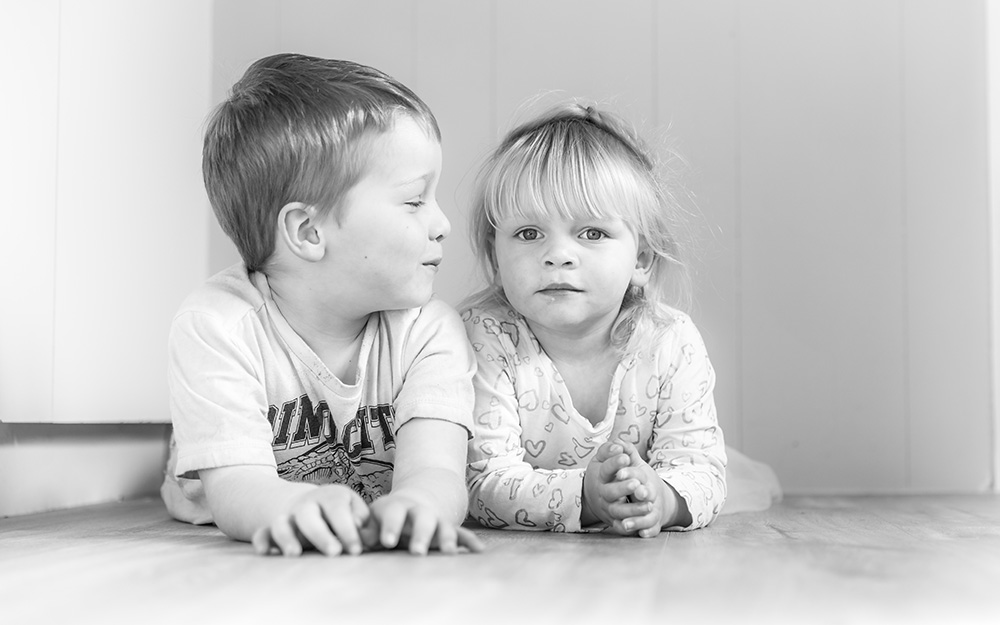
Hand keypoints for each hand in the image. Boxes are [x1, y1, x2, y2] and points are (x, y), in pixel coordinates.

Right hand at [251, 484, 369, 556]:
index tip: (357, 551)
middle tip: (334, 553)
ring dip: (287, 538)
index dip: (348, 531)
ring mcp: (288, 516)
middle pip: (309, 515)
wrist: (312, 504)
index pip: (338, 510)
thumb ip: (363, 520)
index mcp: (331, 497)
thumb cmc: (343, 513)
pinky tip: (265, 553)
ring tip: (295, 555)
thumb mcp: (356, 510)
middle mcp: (307, 504)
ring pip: (282, 523)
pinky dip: (261, 541)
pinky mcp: (272, 528)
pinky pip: (262, 532)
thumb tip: (364, 531)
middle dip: (321, 535)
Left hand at [367, 491, 483, 554]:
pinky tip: (478, 550)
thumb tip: (360, 539)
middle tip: (416, 551)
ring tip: (448, 553)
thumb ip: (366, 528)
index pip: (394, 513)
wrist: (416, 500)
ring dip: (446, 539)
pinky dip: (469, 541)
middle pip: (422, 519)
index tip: (387, 542)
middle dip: (420, 535)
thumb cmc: (387, 516)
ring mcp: (436, 520)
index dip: (390, 526)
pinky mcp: (449, 529)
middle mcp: (419, 511)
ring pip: (443, 526)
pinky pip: (462, 534)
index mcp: (398, 506)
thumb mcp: (374, 517)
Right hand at [582, 442, 650, 529]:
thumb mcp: (602, 459)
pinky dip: (631, 528)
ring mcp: (607, 508)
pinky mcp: (614, 521)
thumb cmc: (602, 474)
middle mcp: (602, 493)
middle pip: (610, 492)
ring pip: (618, 511)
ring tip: (649, 504)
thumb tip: (619, 444)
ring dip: (633, 509)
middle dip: (623, 487)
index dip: (614, 463)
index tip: (625, 457)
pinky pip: (621, 527)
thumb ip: (610, 450)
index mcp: (600, 476)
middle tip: (636, 483)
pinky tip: (643, 526)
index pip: (605, 469)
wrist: (592, 496)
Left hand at [609, 441, 688, 537]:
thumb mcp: (636, 465)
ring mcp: (653, 509)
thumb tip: (618, 441)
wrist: (659, 500)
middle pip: (646, 493)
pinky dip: (647, 532)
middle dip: (640, 492)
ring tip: (625, 523)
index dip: (629, 473)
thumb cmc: (642, 480)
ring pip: (647, 515)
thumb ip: (627, 453)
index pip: (637, 474)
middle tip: (635, 493)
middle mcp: (650, 494)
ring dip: (638, 518)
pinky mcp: (654, 523)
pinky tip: (640, 534)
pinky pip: (652, 529)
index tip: (619, 473)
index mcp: (644, 478)